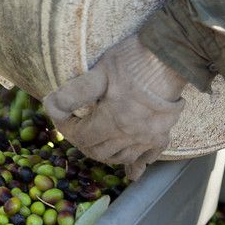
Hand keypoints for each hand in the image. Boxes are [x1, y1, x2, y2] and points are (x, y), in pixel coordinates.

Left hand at [44, 35, 186, 179]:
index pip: (81, 136)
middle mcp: (130, 135)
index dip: (66, 127)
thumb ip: (75, 92)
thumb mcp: (100, 71)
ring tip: (97, 143)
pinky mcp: (163, 133)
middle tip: (76, 126)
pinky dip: (138, 164)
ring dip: (105, 154)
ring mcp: (148, 137)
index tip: (59, 115)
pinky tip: (133, 169)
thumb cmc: (135, 59)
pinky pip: (148, 157)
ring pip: (120, 158)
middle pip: (98, 151)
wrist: (173, 55)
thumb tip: (51, 105)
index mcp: (112, 120)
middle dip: (82, 141)